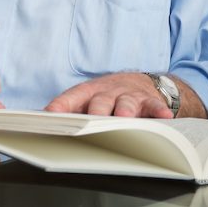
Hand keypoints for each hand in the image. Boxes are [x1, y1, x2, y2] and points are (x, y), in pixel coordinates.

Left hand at [44, 72, 173, 117]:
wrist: (138, 82)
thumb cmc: (107, 97)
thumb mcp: (88, 100)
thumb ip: (70, 111)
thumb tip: (43, 124)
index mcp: (88, 93)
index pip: (71, 98)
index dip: (60, 105)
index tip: (49, 115)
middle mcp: (107, 92)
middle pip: (100, 102)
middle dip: (96, 112)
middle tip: (91, 123)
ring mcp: (128, 95)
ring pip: (126, 103)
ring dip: (125, 111)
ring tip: (124, 119)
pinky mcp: (149, 100)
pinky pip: (155, 105)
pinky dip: (159, 110)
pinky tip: (164, 116)